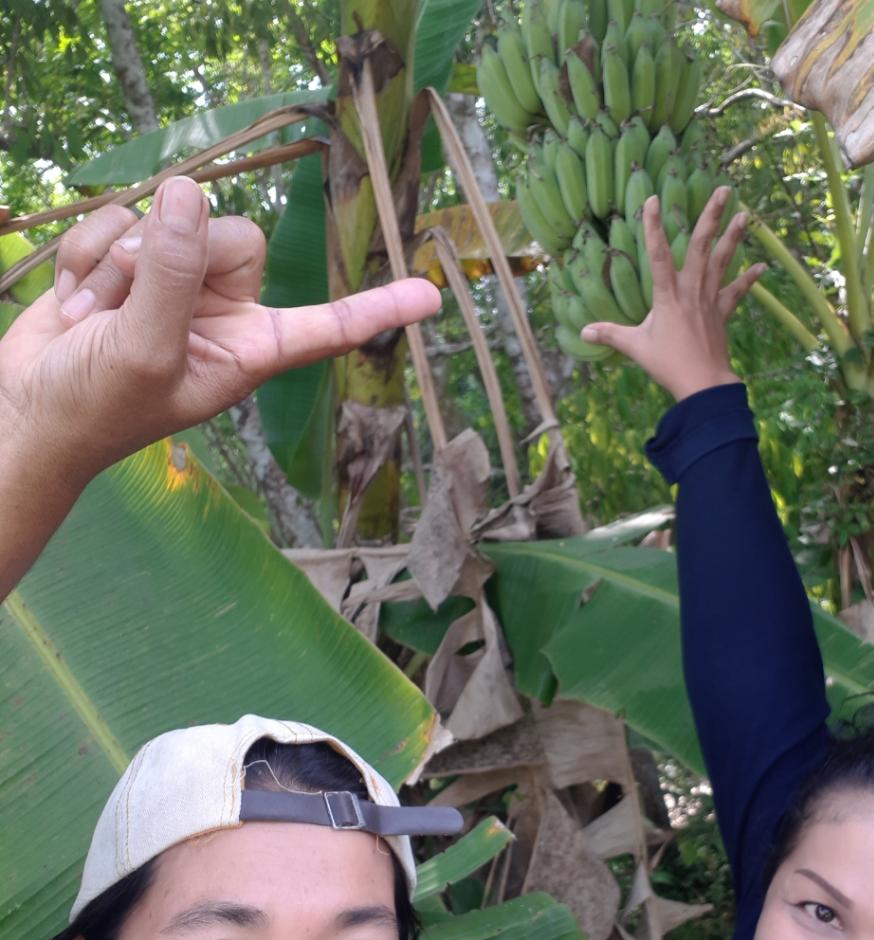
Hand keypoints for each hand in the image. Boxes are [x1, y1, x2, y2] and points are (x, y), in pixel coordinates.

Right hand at [0, 176, 440, 482]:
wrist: (25, 410)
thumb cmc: (96, 408)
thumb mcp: (145, 351)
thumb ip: (172, 275)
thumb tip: (188, 194)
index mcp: (249, 349)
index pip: (325, 325)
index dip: (375, 310)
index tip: (431, 297)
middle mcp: (223, 312)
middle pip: (232, 233)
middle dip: (171, 255)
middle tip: (127, 300)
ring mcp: (177, 285)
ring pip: (170, 221)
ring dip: (116, 262)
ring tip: (94, 316)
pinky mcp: (131, 264)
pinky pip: (120, 220)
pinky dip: (87, 257)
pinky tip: (75, 302)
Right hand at [580, 186, 764, 402]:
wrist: (703, 384)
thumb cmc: (668, 364)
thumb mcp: (635, 348)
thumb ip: (610, 334)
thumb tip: (584, 332)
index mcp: (667, 296)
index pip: (658, 255)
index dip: (654, 227)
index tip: (652, 200)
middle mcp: (691, 291)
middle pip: (701, 247)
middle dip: (711, 217)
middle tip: (723, 190)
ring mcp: (710, 300)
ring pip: (722, 262)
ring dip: (733, 238)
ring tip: (744, 214)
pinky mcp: (722, 313)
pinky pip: (737, 292)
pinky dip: (749, 279)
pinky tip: (762, 266)